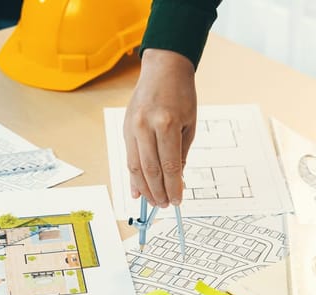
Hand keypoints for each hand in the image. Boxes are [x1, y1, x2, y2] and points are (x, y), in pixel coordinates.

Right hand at [123, 48, 196, 207]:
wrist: (164, 69)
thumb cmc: (181, 94)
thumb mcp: (189, 124)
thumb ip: (181, 152)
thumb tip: (176, 179)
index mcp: (167, 124)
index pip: (170, 165)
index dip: (173, 187)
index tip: (177, 200)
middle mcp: (146, 126)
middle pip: (151, 169)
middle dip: (158, 192)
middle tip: (164, 205)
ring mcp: (132, 127)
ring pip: (136, 166)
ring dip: (144, 188)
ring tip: (153, 202)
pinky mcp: (125, 128)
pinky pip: (129, 157)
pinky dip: (133, 176)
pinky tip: (137, 190)